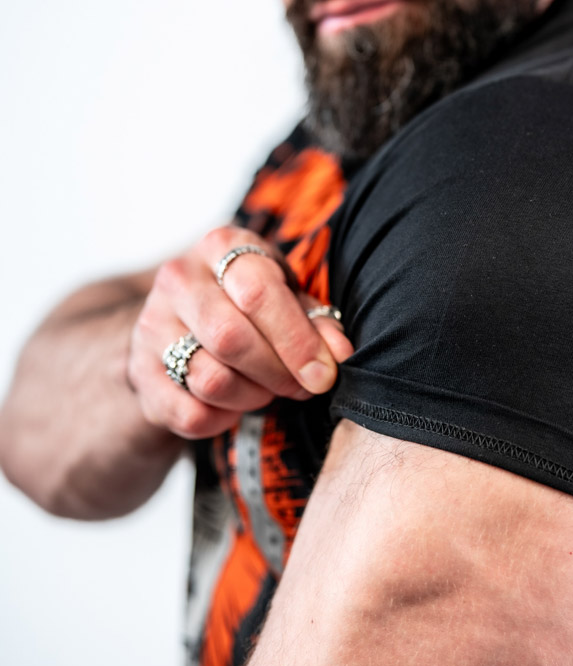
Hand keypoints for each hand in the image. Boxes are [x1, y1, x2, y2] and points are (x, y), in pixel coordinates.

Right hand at [128, 226, 353, 439]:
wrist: (180, 320)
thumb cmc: (249, 303)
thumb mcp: (287, 295)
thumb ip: (316, 320)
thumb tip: (340, 354)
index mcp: (221, 245)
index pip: (258, 291)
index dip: (297, 339)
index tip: (324, 372)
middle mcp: (179, 279)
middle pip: (231, 339)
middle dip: (278, 372)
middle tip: (302, 386)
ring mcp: (151, 324)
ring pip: (210, 380)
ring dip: (253, 396)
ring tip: (268, 389)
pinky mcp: (139, 372)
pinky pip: (189, 414)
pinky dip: (223, 419)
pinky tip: (235, 404)